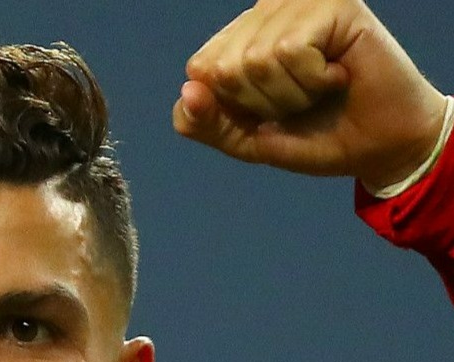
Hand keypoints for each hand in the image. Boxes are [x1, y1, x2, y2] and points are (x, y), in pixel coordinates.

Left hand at [173, 0, 446, 189]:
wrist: (374, 147)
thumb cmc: (312, 137)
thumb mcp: (245, 140)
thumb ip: (206, 123)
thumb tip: (187, 91)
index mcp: (239, 37)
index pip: (199, 68)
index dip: (230, 107)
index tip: (266, 111)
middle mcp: (266, 11)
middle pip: (223, 67)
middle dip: (259, 103)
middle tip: (297, 101)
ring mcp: (299, 3)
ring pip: (256, 60)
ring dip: (289, 95)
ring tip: (318, 90)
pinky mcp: (333, 4)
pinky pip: (291, 51)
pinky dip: (312, 81)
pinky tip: (336, 76)